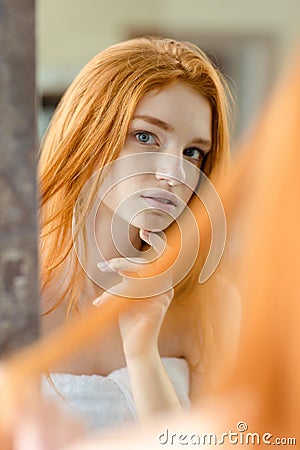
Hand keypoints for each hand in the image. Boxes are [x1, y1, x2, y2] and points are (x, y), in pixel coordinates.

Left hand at [93, 229, 173, 358]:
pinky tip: (99, 304)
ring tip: (103, 278)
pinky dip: (113, 297)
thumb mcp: (128, 297)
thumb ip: (128, 280)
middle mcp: (166, 287)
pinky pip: (132, 295)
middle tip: (109, 265)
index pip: (163, 257)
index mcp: (162, 283)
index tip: (145, 231)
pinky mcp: (155, 307)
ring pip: (139, 279)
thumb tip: (116, 264)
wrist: (137, 348)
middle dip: (127, 263)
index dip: (157, 242)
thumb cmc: (131, 322)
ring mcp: (162, 297)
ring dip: (119, 279)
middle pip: (149, 265)